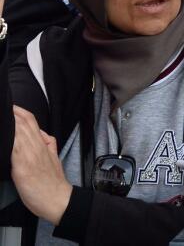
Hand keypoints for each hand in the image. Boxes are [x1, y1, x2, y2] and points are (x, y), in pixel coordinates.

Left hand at [11, 106, 69, 224]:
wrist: (57, 199)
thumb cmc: (53, 182)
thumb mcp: (55, 159)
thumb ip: (49, 144)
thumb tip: (42, 134)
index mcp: (43, 144)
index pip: (31, 121)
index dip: (20, 111)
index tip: (11, 105)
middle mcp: (36, 147)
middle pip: (23, 123)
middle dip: (12, 112)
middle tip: (4, 105)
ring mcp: (29, 156)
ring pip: (18, 132)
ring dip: (10, 122)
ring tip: (2, 114)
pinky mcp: (22, 166)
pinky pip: (14, 148)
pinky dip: (9, 138)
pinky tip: (4, 133)